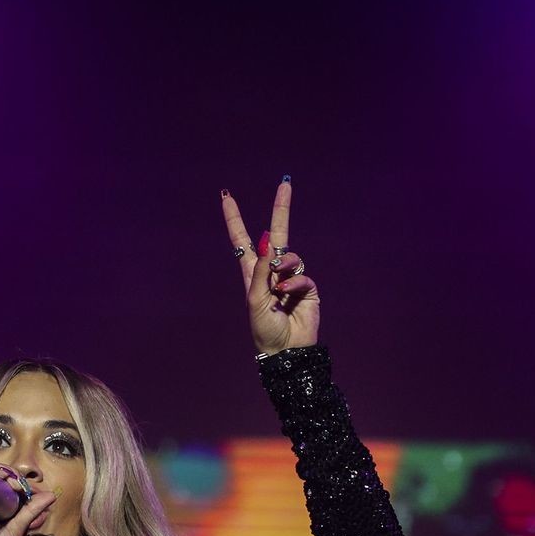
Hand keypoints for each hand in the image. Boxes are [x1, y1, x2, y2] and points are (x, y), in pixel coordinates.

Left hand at [221, 179, 319, 353]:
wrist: (286, 351)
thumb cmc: (264, 329)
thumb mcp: (254, 299)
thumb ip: (260, 271)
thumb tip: (265, 243)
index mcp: (252, 273)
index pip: (242, 239)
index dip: (234, 218)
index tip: (227, 196)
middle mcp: (271, 271)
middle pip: (275, 234)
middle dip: (281, 209)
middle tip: (285, 184)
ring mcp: (291, 277)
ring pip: (290, 255)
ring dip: (284, 265)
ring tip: (279, 286)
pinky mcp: (307, 287)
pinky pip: (302, 274)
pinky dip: (294, 282)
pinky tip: (287, 294)